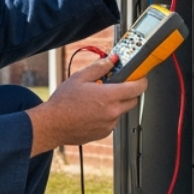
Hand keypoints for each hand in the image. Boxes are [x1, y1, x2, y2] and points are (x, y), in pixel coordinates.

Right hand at [26, 55, 146, 155]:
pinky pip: (112, 122)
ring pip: (121, 111)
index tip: (140, 78)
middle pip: (133, 100)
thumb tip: (112, 60)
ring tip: (96, 100)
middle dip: (128, 92)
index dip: (141, 81)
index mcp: (109, 96)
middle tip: (115, 86)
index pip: (137, 88)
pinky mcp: (104, 133)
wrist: (52, 125)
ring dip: (115, 104)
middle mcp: (112, 112)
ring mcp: (109, 125)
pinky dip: (107, 115)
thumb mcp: (80, 78)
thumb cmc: (63, 103)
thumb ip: (99, 67)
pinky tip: (91, 112)